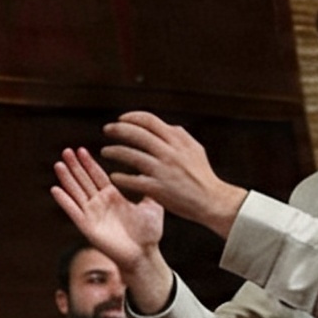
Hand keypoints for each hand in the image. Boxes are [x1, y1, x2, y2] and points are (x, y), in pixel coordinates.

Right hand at [51, 146, 163, 273]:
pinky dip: (64, 201)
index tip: (81, 149)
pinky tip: (55, 189)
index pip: (97, 176)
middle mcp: (100, 204)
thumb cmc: (149, 233)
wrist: (144, 254)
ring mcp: (92, 214)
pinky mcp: (87, 227)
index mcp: (113, 197)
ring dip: (67, 179)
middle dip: (75, 166)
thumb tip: (153, 173)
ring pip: (76, 192)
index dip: (89, 163)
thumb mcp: (152, 206)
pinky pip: (73, 211)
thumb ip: (148, 189)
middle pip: (84, 181)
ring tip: (58, 164)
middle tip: (66, 151)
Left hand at [97, 112, 249, 234]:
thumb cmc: (202, 175)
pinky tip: (114, 177)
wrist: (212, 200)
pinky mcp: (158, 188)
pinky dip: (121, 177)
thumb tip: (166, 126)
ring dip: (114, 151)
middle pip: (137, 134)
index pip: (150, 121)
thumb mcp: (195, 150)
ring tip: (105, 152)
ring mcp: (162, 170)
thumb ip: (180, 136)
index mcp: (178, 141)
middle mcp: (169, 153)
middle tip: (106, 130)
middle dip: (118, 129)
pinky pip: (132, 180)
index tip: (120, 119)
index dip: (132, 117)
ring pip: (131, 155)